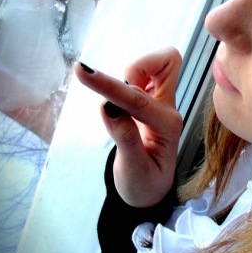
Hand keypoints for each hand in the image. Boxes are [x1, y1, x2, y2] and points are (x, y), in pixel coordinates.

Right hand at [74, 46, 182, 207]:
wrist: (150, 190)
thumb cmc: (143, 184)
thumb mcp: (133, 171)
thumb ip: (125, 139)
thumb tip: (108, 107)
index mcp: (167, 126)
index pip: (137, 99)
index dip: (109, 86)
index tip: (83, 72)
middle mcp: (167, 109)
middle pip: (169, 61)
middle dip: (138, 64)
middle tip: (117, 88)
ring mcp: (161, 102)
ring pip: (157, 63)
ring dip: (132, 71)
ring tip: (115, 97)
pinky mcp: (150, 99)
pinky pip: (145, 73)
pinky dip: (128, 76)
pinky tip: (117, 95)